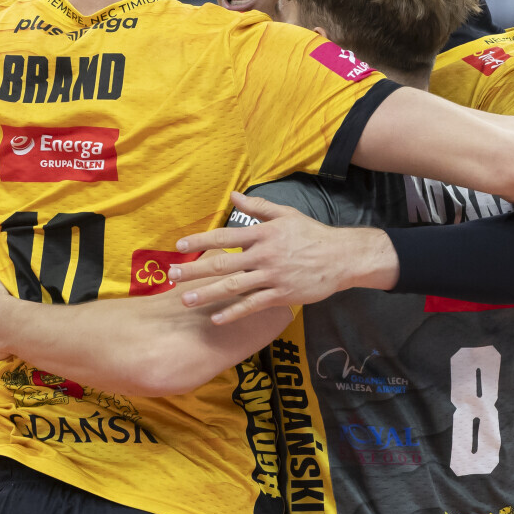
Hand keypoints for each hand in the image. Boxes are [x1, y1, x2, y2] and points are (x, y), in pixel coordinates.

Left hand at [170, 192, 396, 324]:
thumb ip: (258, 206)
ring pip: (233, 286)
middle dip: (194, 270)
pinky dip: (233, 312)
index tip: (179, 247)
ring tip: (185, 300)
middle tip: (171, 276)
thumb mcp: (286, 215)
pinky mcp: (282, 295)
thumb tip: (233, 195)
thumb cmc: (312, 234)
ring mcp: (272, 276)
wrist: (342, 257)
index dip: (200, 241)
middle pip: (222, 263)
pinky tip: (216, 318)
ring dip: (207, 293)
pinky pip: (253, 305)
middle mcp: (264, 254)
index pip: (224, 236)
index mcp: (263, 233)